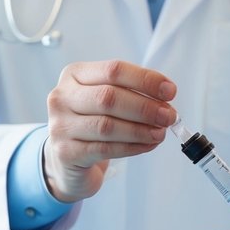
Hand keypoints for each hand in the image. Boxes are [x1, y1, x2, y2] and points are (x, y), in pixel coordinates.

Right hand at [44, 60, 176, 202]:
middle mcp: (61, 97)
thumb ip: (130, 93)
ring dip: (140, 130)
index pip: (113, 70)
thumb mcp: (105, 99)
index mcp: (74, 75)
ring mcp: (60, 126)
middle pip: (108, 97)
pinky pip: (105, 149)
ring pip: (107, 126)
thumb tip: (164, 100)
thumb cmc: (92, 123)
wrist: (67, 158)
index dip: (145, 80)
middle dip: (145, 107)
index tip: (169, 91)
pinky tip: (147, 145)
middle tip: (168, 116)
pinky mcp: (66, 152)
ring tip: (160, 133)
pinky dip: (131, 147)